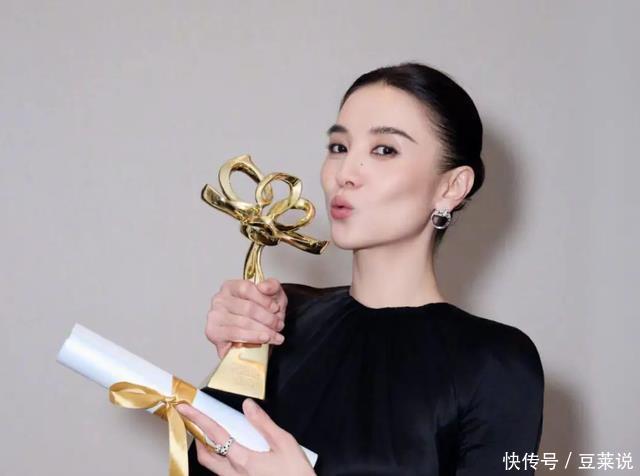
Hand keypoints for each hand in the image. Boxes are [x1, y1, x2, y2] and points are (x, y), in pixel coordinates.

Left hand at [177, 399, 315, 475]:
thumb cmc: (296, 474)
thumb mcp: (284, 443)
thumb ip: (263, 423)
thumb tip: (248, 406)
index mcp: (243, 460)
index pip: (214, 434)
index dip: (198, 419)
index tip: (185, 409)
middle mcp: (234, 474)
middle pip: (205, 455)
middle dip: (197, 437)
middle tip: (196, 423)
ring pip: (212, 466)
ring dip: (208, 449)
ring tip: (212, 435)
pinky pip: (223, 473)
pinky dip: (220, 459)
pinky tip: (232, 452)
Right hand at [206, 278, 287, 358]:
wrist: (258, 330)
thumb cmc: (262, 311)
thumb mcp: (273, 295)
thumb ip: (272, 286)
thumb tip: (264, 287)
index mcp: (231, 287)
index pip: (246, 289)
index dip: (264, 300)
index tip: (276, 308)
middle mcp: (219, 300)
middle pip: (247, 308)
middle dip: (268, 319)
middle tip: (279, 325)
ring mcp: (215, 317)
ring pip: (242, 324)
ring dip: (263, 331)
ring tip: (275, 335)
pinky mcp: (213, 333)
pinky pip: (235, 336)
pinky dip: (252, 339)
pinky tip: (262, 340)